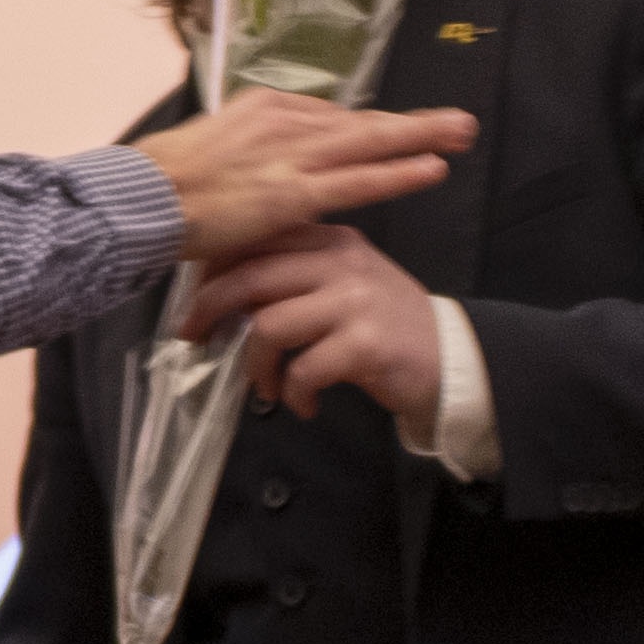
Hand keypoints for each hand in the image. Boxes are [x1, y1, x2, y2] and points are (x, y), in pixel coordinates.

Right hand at [139, 93, 471, 264]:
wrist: (139, 199)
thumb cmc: (162, 184)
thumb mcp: (209, 148)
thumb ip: (248, 152)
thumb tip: (265, 167)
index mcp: (263, 109)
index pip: (329, 119)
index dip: (368, 130)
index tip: (396, 133)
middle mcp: (284, 122)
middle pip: (361, 122)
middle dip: (413, 123)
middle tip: (459, 122)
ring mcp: (291, 156)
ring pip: (369, 143)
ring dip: (420, 137)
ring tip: (462, 134)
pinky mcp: (292, 193)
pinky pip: (357, 181)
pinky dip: (397, 173)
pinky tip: (431, 169)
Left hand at [181, 227, 438, 434]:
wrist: (450, 358)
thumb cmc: (385, 324)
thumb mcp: (344, 281)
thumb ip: (296, 272)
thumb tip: (225, 286)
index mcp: (332, 240)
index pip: (257, 239)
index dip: (214, 268)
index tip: (196, 297)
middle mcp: (342, 262)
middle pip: (252, 277)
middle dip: (210, 309)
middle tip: (193, 337)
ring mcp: (355, 302)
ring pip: (269, 326)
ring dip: (255, 366)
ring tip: (265, 387)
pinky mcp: (365, 344)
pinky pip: (303, 369)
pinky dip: (293, 393)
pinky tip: (303, 404)